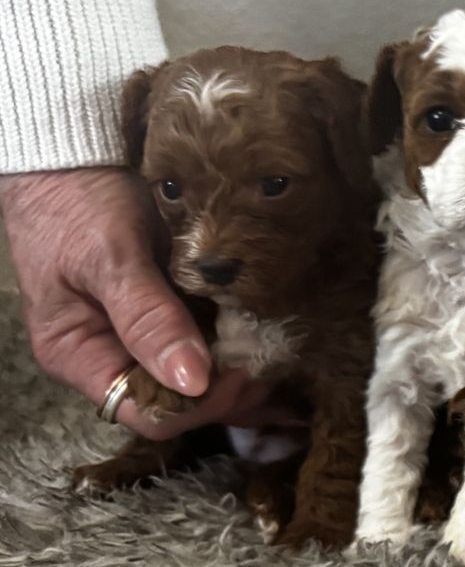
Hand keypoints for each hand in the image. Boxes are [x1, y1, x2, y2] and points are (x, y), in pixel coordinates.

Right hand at [0, 167, 280, 437]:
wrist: (75, 154)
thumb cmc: (75, 202)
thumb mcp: (109, 257)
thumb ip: (147, 317)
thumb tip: (192, 381)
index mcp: (80, 356)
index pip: (149, 413)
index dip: (201, 404)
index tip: (242, 372)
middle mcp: (115, 356)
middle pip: (185, 402)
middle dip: (233, 389)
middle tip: (277, 359)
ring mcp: (148, 335)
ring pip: (206, 375)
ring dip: (248, 369)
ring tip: (288, 352)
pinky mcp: (176, 310)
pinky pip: (213, 339)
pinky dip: (245, 341)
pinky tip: (283, 338)